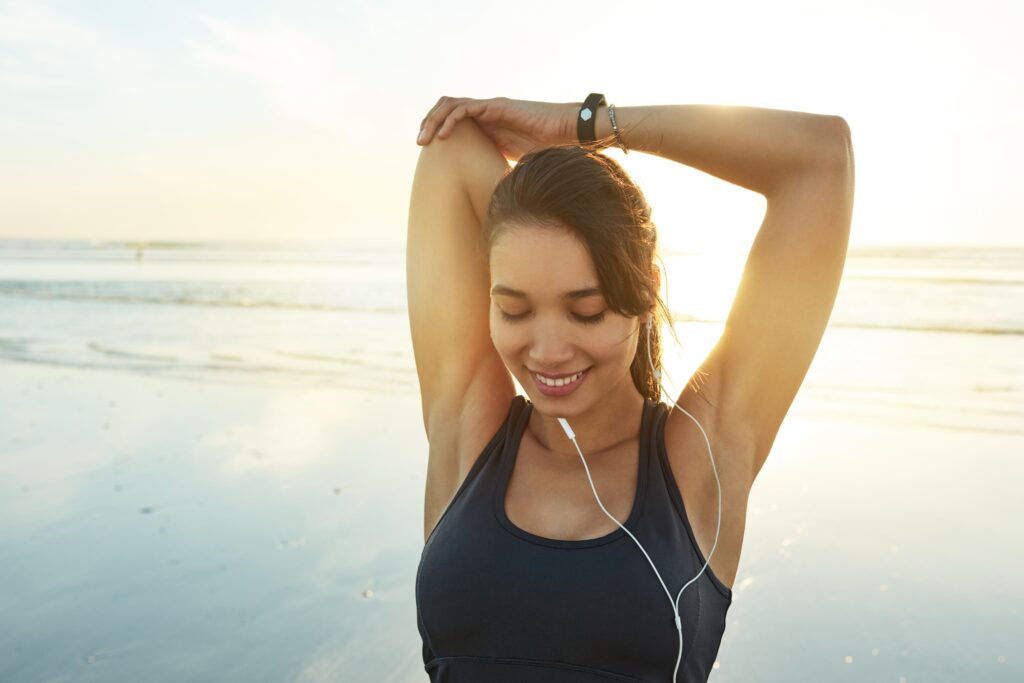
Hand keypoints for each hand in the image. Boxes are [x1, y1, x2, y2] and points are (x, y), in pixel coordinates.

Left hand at [416, 96, 577, 161]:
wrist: (568, 133)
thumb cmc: (548, 150)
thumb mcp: (515, 165)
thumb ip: (499, 171)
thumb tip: (490, 199)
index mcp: (486, 126)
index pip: (451, 120)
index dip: (435, 131)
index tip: (426, 152)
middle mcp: (485, 113)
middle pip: (446, 109)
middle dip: (428, 123)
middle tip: (420, 144)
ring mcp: (490, 108)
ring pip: (450, 105)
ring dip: (433, 120)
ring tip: (424, 139)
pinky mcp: (496, 106)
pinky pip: (465, 108)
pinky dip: (450, 120)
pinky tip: (443, 136)